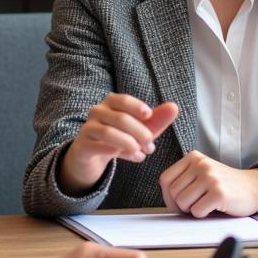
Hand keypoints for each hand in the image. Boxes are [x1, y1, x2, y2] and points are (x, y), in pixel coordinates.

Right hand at [59, 95, 179, 193]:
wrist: (90, 154)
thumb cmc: (119, 136)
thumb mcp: (139, 128)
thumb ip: (156, 119)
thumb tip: (174, 107)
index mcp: (111, 103)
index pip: (124, 100)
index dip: (137, 107)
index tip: (149, 116)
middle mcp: (97, 112)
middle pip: (120, 118)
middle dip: (140, 132)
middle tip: (151, 145)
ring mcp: (88, 128)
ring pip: (109, 133)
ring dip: (129, 144)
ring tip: (142, 153)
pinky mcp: (83, 146)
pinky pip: (99, 147)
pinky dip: (118, 153)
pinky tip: (134, 158)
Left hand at [159, 151, 257, 216]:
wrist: (254, 187)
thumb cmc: (224, 185)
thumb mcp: (202, 173)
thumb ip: (183, 179)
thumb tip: (166, 198)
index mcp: (193, 157)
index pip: (165, 180)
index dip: (168, 196)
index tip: (180, 202)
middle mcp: (201, 164)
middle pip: (173, 193)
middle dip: (181, 206)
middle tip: (197, 204)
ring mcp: (210, 177)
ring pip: (182, 203)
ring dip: (192, 210)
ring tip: (206, 203)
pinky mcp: (219, 192)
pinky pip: (197, 212)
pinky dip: (203, 215)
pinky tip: (215, 207)